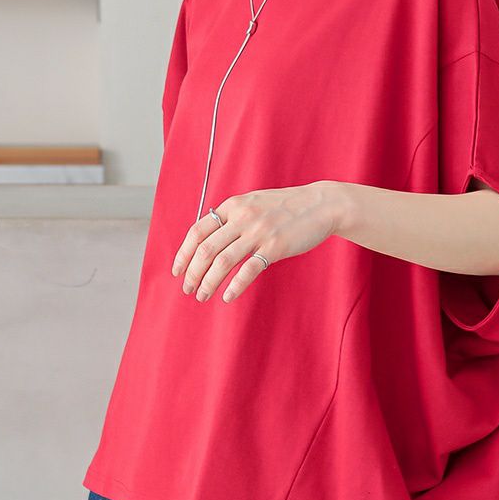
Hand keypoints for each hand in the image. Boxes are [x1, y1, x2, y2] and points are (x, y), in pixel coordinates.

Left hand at [171, 181, 339, 302]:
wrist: (321, 204)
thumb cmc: (287, 206)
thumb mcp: (254, 203)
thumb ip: (233, 216)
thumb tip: (210, 236)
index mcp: (233, 206)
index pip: (198, 231)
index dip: (183, 253)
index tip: (177, 271)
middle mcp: (242, 217)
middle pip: (206, 249)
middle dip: (192, 273)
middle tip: (188, 289)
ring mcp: (259, 232)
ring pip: (222, 261)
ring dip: (208, 283)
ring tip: (203, 296)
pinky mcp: (276, 246)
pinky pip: (248, 270)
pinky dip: (235, 286)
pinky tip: (227, 297)